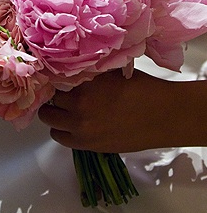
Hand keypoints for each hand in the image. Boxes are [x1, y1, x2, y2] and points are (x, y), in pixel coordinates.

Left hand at [38, 69, 206, 151]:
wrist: (162, 115)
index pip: (53, 80)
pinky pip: (61, 138)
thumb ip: (88, 70)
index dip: (53, 77)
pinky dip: (62, 130)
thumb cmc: (141, 88)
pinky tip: (72, 123)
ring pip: (50, 121)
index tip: (54, 76)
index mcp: (84, 84)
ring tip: (65, 108)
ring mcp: (82, 128)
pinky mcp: (89, 145)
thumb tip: (71, 67)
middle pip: (49, 101)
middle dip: (52, 96)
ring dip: (55, 113)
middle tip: (60, 92)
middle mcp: (78, 107)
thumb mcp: (110, 70)